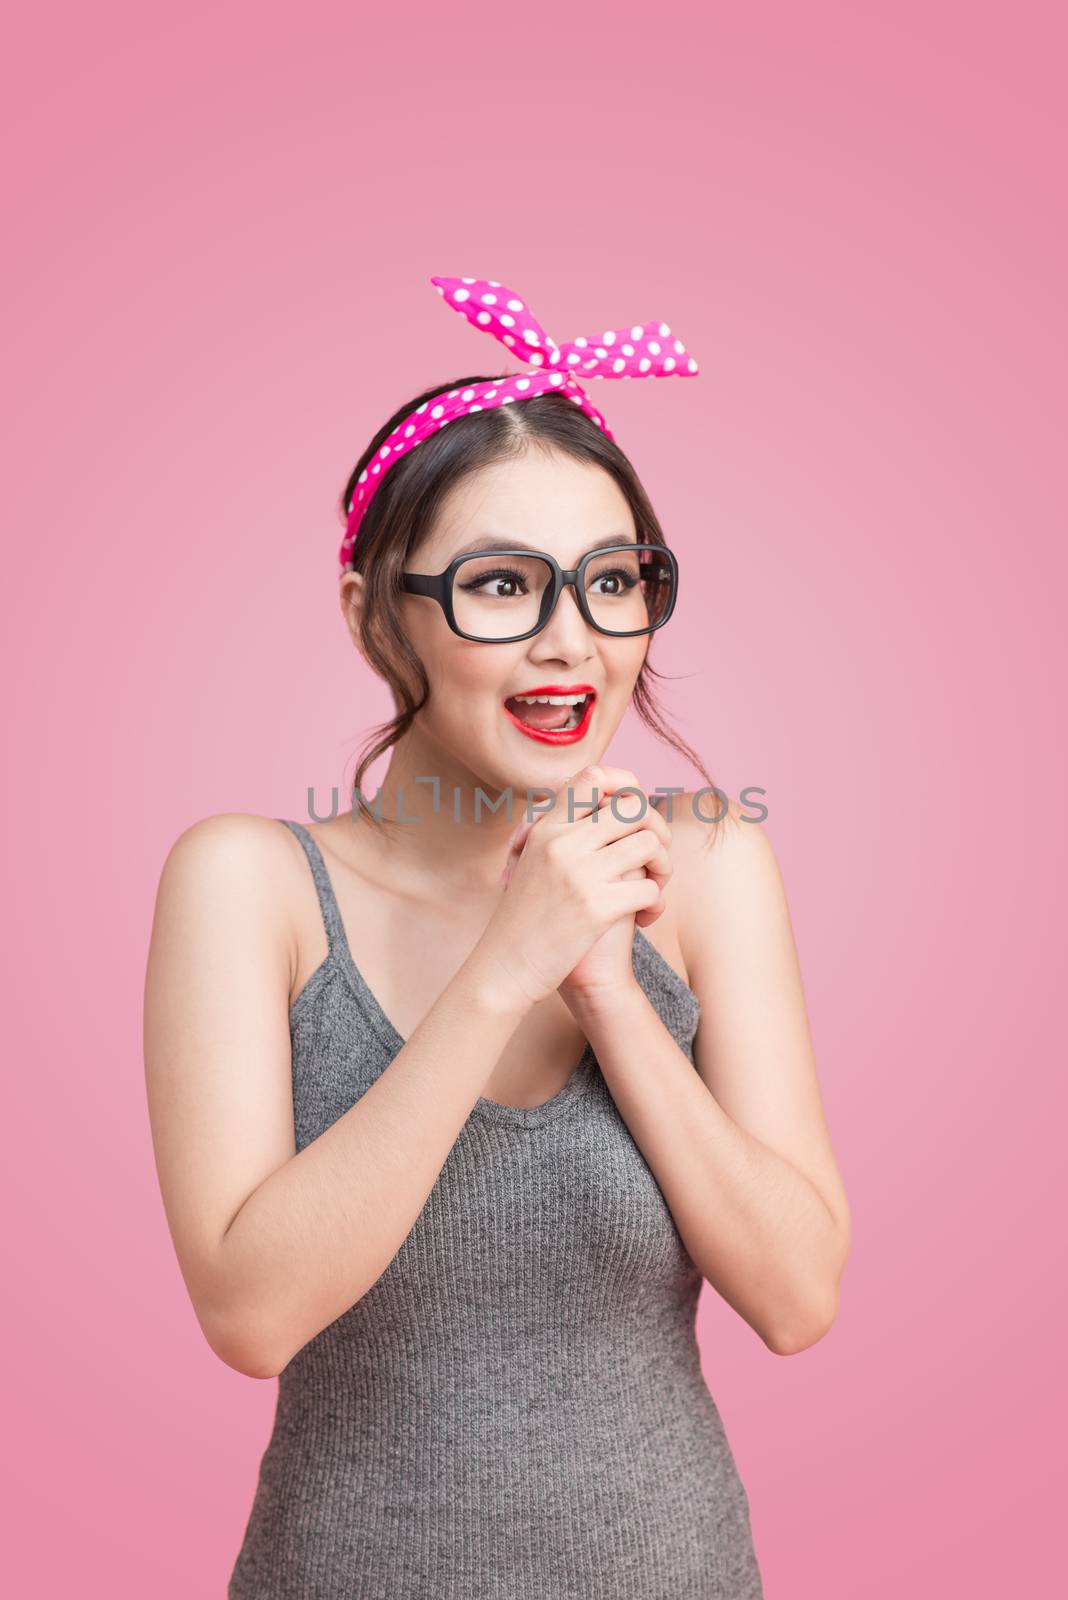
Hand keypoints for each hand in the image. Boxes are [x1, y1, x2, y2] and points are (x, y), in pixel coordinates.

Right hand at [488, 765, 671, 1011]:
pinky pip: (650, 889)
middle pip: (633, 808)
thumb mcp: (530, 863)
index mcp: (546, 828)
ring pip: (649, 844)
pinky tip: (644, 920)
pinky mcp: (596, 907)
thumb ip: (560, 834)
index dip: (623, 786)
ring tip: (654, 887)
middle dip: (657, 830)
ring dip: (663, 867)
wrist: (505, 967)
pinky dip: (655, 905)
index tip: (635, 812)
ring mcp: (579, 873)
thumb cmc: (523, 919)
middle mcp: (562, 842)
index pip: (592, 778)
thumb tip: (604, 806)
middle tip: (655, 858)